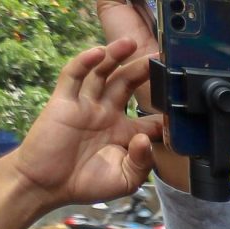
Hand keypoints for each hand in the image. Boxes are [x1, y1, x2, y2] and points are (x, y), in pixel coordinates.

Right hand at [0, 44, 161, 228]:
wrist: (47, 185)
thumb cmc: (86, 184)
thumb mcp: (125, 179)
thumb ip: (142, 162)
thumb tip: (146, 138)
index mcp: (125, 133)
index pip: (151, 118)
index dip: (166, 113)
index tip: (182, 104)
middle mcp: (107, 114)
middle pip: (128, 85)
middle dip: (143, 71)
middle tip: (161, 58)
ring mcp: (86, 105)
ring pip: (103, 74)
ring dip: (115, 56)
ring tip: (131, 43)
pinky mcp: (64, 102)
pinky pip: (74, 76)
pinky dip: (85, 62)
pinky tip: (98, 53)